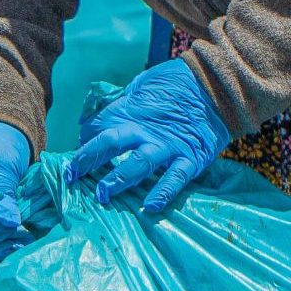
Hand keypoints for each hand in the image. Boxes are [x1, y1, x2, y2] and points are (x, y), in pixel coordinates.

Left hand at [65, 59, 231, 215]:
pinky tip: (150, 207)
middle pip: (110, 143)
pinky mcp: (190, 158)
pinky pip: (174, 178)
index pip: (98, 127)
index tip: (73, 159)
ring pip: (138, 164)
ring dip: (119, 180)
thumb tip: (100, 119)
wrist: (216, 84)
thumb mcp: (144, 85)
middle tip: (73, 177)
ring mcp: (168, 145)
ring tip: (103, 195)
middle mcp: (145, 128)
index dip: (84, 143)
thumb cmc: (177, 83)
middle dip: (89, 160)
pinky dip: (162, 192)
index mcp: (131, 109)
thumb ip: (124, 103)